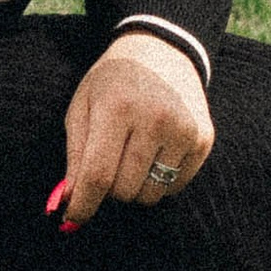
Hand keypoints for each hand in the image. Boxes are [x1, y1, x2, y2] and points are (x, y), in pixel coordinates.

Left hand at [57, 32, 213, 228]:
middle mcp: (156, 119)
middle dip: (109, 188)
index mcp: (118, 108)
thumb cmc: (112, 83)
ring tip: (132, 155)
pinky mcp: (204, 138)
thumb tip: (66, 205)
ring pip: (150, 194)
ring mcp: (184, 129)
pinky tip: (155, 152)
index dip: (82, 205)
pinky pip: (175, 186)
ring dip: (135, 186)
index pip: (97, 175)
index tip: (71, 220)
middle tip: (109, 163)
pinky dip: (160, 180)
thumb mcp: (82, 108)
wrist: (161, 50)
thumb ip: (74, 158)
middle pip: (123, 190)